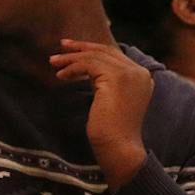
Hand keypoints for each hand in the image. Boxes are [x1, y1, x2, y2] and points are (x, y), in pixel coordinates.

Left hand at [50, 38, 152, 184]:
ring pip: (96, 56)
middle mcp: (139, 72)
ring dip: (72, 58)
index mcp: (141, 77)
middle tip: (60, 47)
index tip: (71, 49)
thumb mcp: (110, 100)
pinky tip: (61, 76)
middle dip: (81, 47)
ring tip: (53, 63)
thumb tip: (86, 69)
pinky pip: (89, 64)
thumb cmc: (111, 132)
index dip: (92, 49)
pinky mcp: (117, 79)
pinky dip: (73, 68)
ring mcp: (130, 74)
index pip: (115, 55)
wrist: (119, 148)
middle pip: (106, 51)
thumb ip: (105, 82)